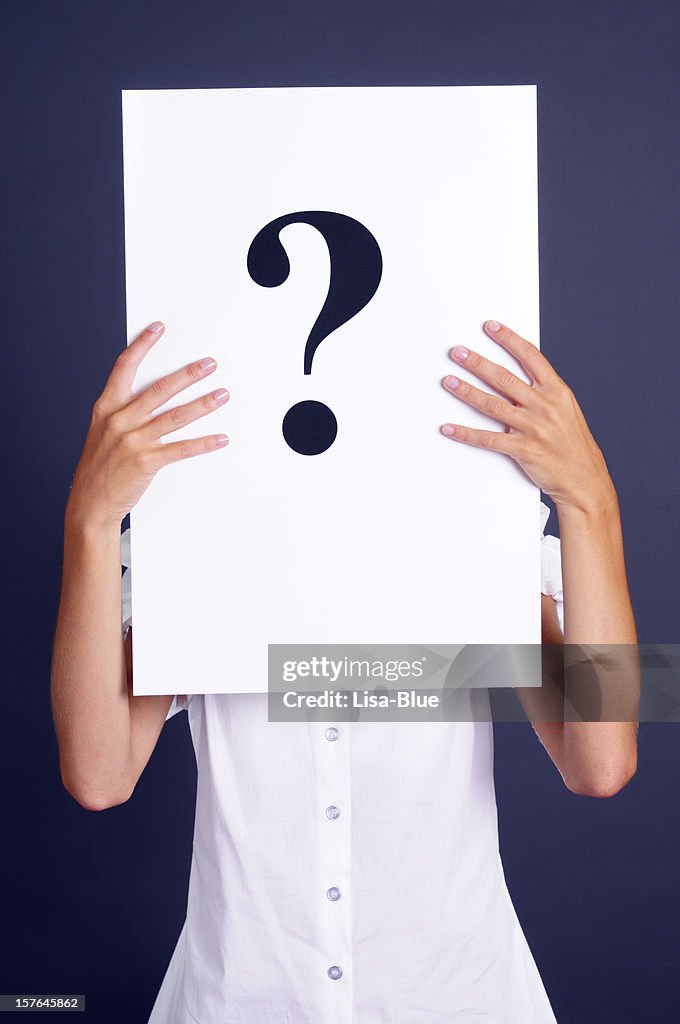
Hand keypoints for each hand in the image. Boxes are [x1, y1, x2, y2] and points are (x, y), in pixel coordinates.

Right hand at [67, 321, 229, 527]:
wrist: (89, 503)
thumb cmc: (98, 468)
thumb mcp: (102, 432)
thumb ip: (122, 412)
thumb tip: (148, 396)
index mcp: (107, 408)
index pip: (124, 368)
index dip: (142, 346)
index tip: (158, 329)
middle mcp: (120, 421)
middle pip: (159, 389)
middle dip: (188, 374)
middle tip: (209, 364)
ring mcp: (133, 441)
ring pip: (175, 417)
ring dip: (203, 404)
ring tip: (221, 395)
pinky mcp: (146, 462)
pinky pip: (182, 449)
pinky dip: (204, 443)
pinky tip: (220, 438)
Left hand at [440, 319, 614, 510]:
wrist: (585, 481)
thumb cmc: (573, 446)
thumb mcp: (566, 411)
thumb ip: (544, 393)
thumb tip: (521, 376)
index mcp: (558, 392)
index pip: (531, 357)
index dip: (509, 340)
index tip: (491, 327)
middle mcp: (545, 406)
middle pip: (505, 379)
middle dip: (479, 363)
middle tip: (458, 352)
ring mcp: (534, 428)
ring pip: (493, 405)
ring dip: (467, 392)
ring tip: (449, 380)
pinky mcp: (524, 450)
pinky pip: (488, 439)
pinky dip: (466, 434)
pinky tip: (449, 427)